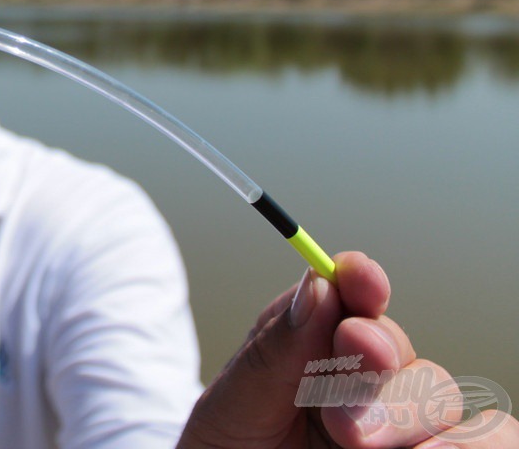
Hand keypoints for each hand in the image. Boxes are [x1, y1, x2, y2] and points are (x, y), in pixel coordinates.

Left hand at [178, 252, 518, 447]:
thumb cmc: (227, 446)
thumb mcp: (234, 402)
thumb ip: (275, 350)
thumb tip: (317, 284)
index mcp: (316, 344)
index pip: (355, 298)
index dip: (362, 282)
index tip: (357, 280)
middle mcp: (367, 381)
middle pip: (406, 354)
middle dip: (379, 371)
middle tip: (337, 409)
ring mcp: (398, 426)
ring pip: (443, 399)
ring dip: (412, 414)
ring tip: (358, 442)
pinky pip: (485, 439)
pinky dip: (460, 444)